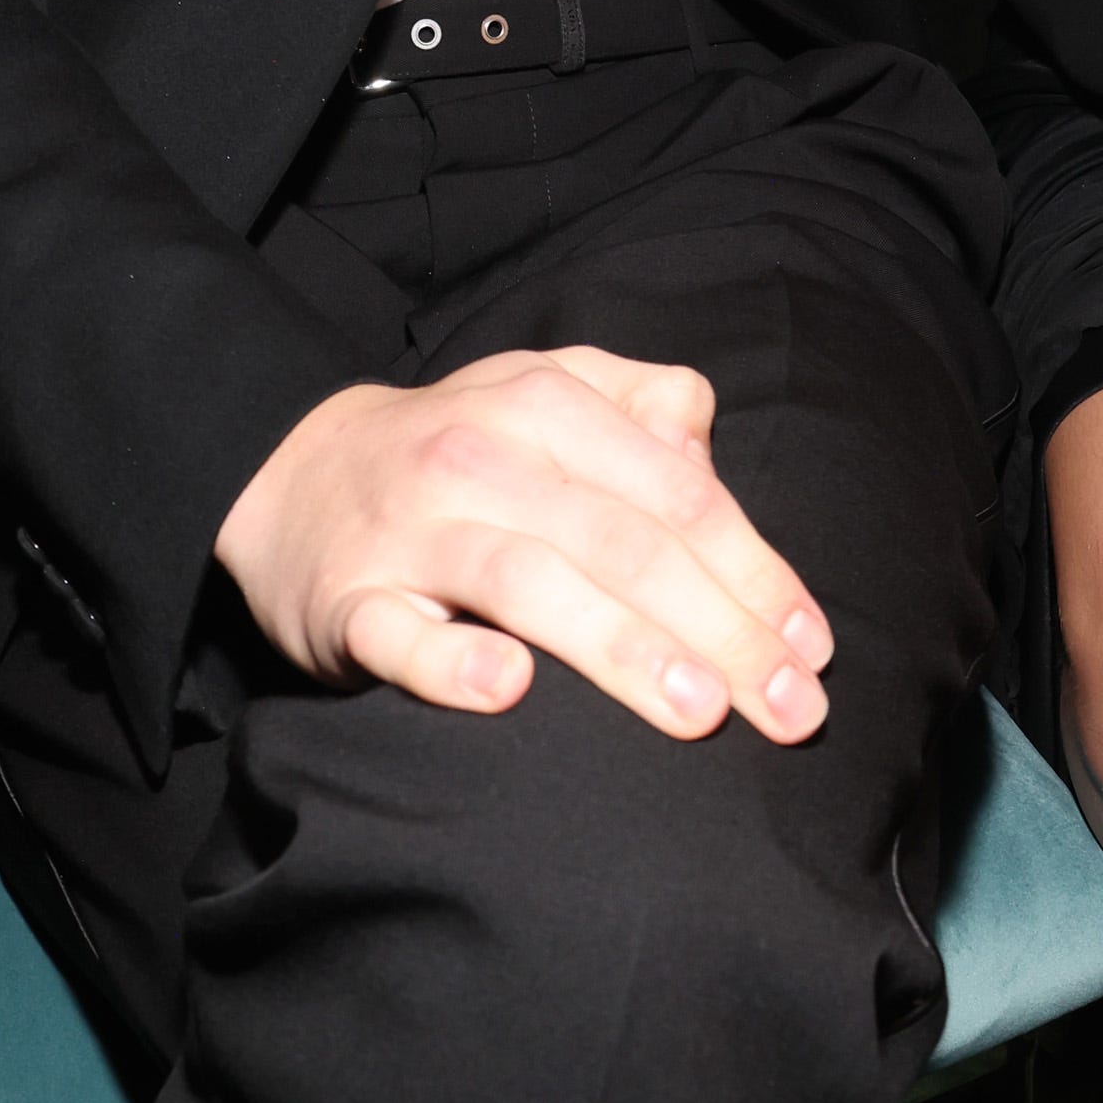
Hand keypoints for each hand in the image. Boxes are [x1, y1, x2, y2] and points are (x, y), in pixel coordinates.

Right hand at [214, 343, 834, 745]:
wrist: (289, 476)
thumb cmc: (458, 448)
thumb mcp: (546, 391)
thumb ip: (639, 402)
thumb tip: (706, 445)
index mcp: (546, 406)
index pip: (675, 491)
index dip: (753, 567)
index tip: (813, 645)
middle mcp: (482, 458)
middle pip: (622, 541)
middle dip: (719, 626)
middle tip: (787, 708)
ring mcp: (412, 532)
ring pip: (530, 583)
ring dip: (622, 647)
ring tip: (699, 711)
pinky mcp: (349, 604)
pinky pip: (402, 635)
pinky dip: (453, 662)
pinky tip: (511, 693)